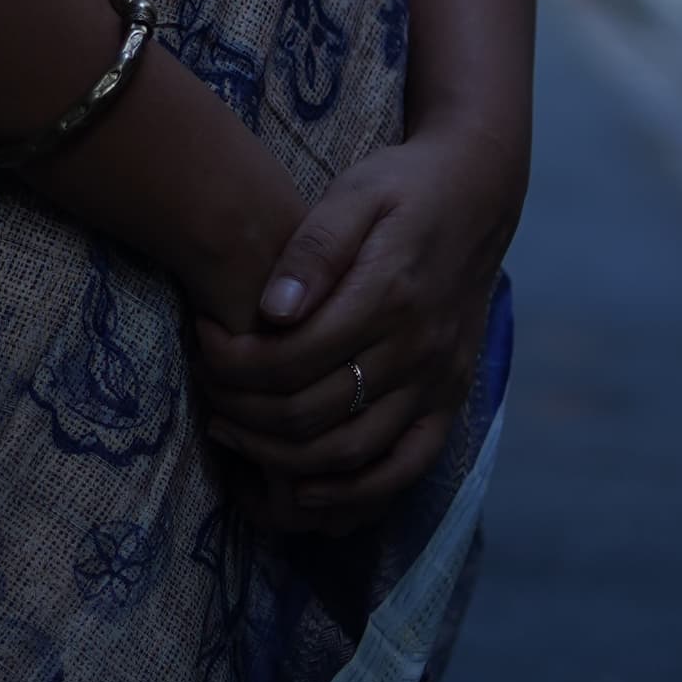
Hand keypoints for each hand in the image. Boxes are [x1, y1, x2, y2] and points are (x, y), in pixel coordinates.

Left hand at [189, 115, 520, 537]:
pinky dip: (355, 494)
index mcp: (389, 295)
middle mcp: (419, 350)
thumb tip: (272, 311)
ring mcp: (439, 382)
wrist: (478, 194)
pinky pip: (405, 470)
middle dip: (244, 412)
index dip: (234, 363)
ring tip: (232, 435)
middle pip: (313, 414)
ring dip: (281, 459)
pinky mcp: (450, 400)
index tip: (202, 342)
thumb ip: (313, 250)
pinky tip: (307, 492)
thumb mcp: (355, 191)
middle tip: (206, 391)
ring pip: (352, 454)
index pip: (293, 359)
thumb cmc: (403, 187)